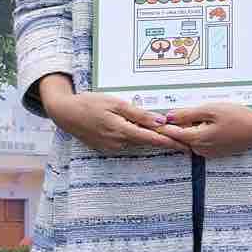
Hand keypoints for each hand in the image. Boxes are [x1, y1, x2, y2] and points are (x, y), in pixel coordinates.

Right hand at [43, 83, 183, 156]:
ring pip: (136, 142)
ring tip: (166, 133)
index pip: (152, 139)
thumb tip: (160, 121)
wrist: (64, 113)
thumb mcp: (115, 104)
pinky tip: (139, 130)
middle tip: (184, 138)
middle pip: (146, 141)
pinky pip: (125, 142)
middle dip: (164, 140)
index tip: (186, 145)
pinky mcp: (105, 147)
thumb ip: (139, 114)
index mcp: (121, 131)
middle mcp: (117, 143)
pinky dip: (134, 137)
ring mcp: (110, 147)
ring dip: (149, 137)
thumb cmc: (89, 103)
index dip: (171, 142)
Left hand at [160, 99, 251, 160]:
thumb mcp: (211, 110)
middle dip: (175, 126)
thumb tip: (168, 116)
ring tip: (194, 115)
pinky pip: (201, 142)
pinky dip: (199, 133)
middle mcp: (200, 149)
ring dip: (188, 129)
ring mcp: (209, 152)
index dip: (160, 125)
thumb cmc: (239, 117)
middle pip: (180, 137)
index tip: (152, 118)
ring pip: (190, 140)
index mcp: (197, 138)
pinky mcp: (216, 151)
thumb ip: (188, 114)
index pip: (171, 133)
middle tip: (171, 112)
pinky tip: (207, 122)